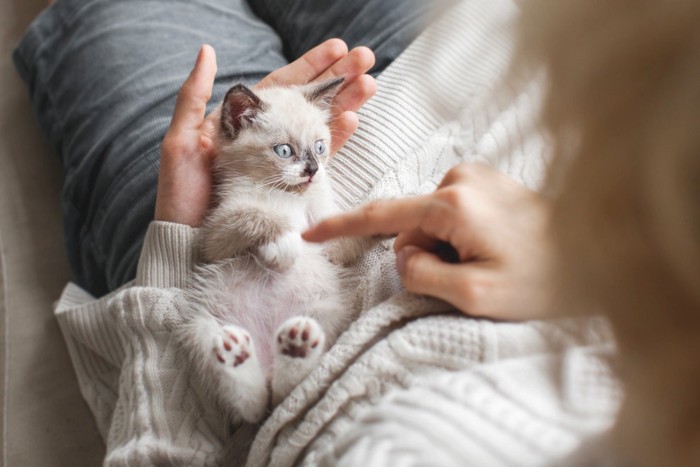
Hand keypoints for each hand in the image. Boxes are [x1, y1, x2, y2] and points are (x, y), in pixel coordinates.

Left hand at [155, 40, 376, 226]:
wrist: (193, 243)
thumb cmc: (181, 195)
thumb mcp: (181, 141)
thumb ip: (194, 97)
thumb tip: (208, 51)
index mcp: (241, 122)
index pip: (282, 85)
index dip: (311, 66)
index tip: (338, 49)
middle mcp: (266, 138)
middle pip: (307, 100)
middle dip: (337, 79)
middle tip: (365, 59)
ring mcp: (281, 161)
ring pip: (318, 124)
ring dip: (344, 103)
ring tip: (368, 84)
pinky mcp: (291, 184)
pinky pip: (318, 156)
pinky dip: (335, 137)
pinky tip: (351, 120)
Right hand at [303, 163, 554, 320]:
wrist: (601, 259)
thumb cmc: (547, 281)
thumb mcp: (476, 295)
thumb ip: (423, 274)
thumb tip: (403, 255)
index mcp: (454, 204)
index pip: (382, 215)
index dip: (342, 226)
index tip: (311, 233)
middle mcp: (462, 178)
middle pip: (411, 225)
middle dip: (427, 255)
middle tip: (471, 274)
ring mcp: (478, 175)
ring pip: (431, 221)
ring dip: (447, 247)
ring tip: (491, 261)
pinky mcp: (489, 180)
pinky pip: (452, 212)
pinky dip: (460, 235)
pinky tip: (495, 246)